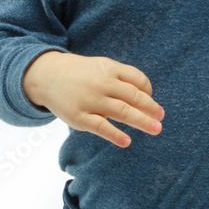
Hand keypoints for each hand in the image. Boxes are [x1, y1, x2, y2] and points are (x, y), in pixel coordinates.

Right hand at [23, 50, 164, 147]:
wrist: (47, 76)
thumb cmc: (81, 74)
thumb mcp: (101, 67)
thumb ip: (122, 77)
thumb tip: (146, 95)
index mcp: (109, 69)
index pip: (137, 79)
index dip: (148, 90)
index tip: (152, 100)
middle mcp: (102, 83)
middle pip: (133, 96)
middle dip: (150, 107)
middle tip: (161, 117)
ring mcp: (91, 100)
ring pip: (122, 111)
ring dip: (141, 121)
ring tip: (156, 129)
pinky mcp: (79, 117)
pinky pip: (101, 127)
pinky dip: (115, 135)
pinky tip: (127, 141)